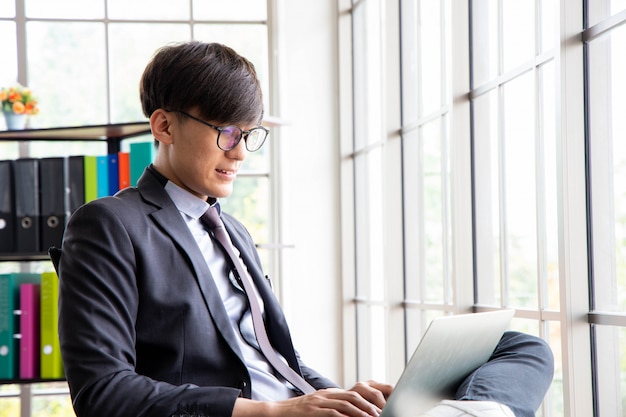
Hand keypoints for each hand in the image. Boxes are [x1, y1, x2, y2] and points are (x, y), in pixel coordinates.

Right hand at [233, 380, 392, 416]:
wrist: (276, 412)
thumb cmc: (297, 413)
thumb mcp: (316, 407)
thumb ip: (332, 407)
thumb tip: (349, 412)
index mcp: (328, 394)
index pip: (353, 393)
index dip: (368, 398)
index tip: (380, 406)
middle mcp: (326, 395)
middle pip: (354, 396)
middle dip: (370, 404)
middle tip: (382, 412)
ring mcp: (319, 402)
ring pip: (347, 403)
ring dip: (362, 411)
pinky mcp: (313, 410)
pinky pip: (333, 412)